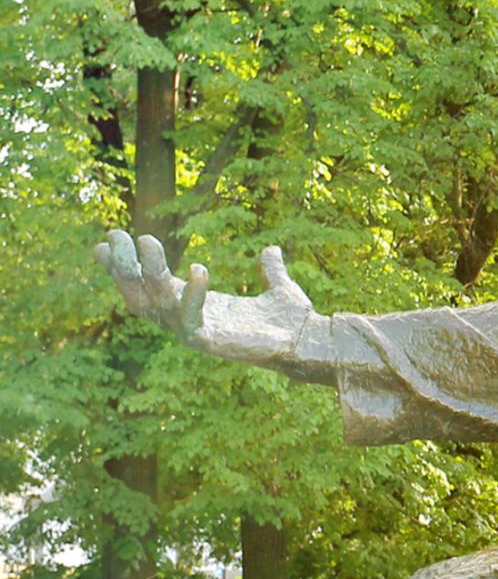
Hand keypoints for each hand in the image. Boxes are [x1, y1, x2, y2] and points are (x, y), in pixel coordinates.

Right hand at [95, 230, 323, 370]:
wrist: (311, 342)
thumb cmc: (291, 321)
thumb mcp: (277, 287)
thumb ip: (270, 269)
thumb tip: (270, 250)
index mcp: (196, 306)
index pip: (148, 287)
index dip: (125, 267)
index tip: (105, 242)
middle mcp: (187, 320)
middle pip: (139, 296)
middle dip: (123, 267)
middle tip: (113, 235)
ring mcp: (195, 333)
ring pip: (156, 303)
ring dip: (149, 271)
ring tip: (147, 240)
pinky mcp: (209, 343)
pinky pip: (188, 317)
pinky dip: (191, 293)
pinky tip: (198, 268)